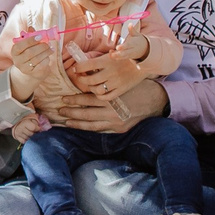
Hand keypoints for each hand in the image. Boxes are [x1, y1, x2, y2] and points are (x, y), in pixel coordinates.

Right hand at [9, 39, 65, 88]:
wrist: (32, 69)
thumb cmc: (30, 53)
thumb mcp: (28, 44)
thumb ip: (29, 36)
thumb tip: (31, 28)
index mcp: (14, 51)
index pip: (20, 45)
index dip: (30, 41)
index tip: (40, 37)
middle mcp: (17, 60)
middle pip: (29, 53)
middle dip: (41, 47)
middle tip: (48, 43)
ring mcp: (24, 68)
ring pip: (36, 59)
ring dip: (46, 53)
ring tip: (51, 49)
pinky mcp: (32, 73)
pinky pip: (41, 66)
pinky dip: (46, 60)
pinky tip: (48, 56)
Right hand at [11, 112, 49, 142]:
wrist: (19, 124)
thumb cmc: (28, 122)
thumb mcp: (32, 120)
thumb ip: (37, 123)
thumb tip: (42, 129)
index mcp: (25, 122)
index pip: (33, 128)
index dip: (38, 129)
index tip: (39, 129)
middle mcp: (21, 128)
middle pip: (31, 134)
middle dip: (35, 134)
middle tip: (36, 133)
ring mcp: (18, 133)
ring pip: (28, 139)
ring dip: (31, 138)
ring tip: (32, 135)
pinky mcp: (17, 138)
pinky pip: (24, 142)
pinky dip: (27, 140)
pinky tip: (28, 137)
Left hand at [46, 77, 168, 132]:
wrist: (154, 100)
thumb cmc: (136, 88)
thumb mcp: (119, 84)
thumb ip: (104, 87)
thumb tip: (85, 84)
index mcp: (110, 99)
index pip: (87, 100)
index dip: (74, 100)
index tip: (63, 98)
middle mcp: (111, 112)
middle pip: (86, 114)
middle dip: (71, 112)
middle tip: (59, 110)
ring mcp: (115, 123)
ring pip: (92, 125)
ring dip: (77, 124)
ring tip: (66, 122)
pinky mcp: (119, 129)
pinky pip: (101, 130)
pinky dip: (90, 129)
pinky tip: (81, 127)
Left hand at [63, 42, 145, 98]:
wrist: (143, 62)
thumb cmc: (125, 56)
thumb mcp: (111, 53)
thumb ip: (99, 59)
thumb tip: (82, 62)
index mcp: (106, 61)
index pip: (86, 65)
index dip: (77, 68)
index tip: (74, 69)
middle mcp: (110, 72)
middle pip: (90, 80)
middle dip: (81, 80)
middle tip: (79, 78)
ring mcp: (116, 82)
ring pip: (97, 90)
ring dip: (90, 89)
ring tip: (89, 86)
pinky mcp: (122, 89)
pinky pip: (108, 97)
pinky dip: (100, 96)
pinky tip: (98, 92)